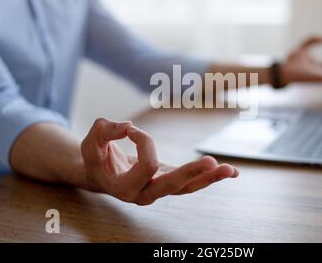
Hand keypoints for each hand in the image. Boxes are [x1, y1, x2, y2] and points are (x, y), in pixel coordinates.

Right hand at [81, 118, 237, 204]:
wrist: (99, 173)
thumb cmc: (95, 156)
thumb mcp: (91, 141)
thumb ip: (105, 131)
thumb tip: (127, 127)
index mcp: (124, 187)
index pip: (147, 165)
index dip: (144, 141)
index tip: (131, 129)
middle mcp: (144, 194)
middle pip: (174, 186)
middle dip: (193, 172)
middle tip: (212, 161)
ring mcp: (159, 190)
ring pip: (188, 188)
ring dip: (209, 178)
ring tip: (230, 170)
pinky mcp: (168, 182)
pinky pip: (191, 183)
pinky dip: (209, 177)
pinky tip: (230, 172)